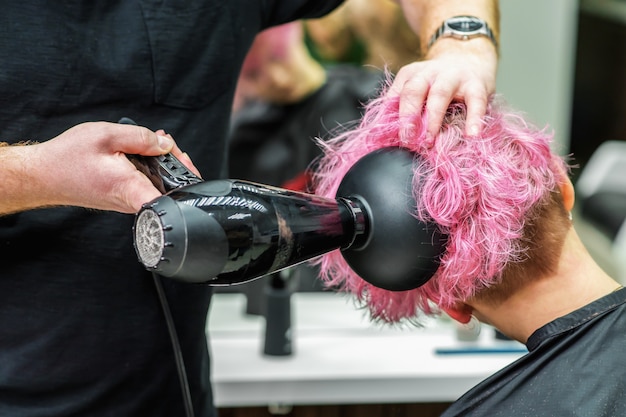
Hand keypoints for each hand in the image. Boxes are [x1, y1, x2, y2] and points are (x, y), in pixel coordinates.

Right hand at [30, 122, 198, 212]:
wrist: (43, 175)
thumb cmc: (68, 158)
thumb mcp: (106, 135)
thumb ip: (141, 137)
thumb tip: (165, 143)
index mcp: (131, 188)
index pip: (169, 201)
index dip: (186, 183)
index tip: (185, 165)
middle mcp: (133, 201)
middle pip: (171, 188)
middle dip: (176, 162)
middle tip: (167, 143)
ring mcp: (129, 202)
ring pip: (159, 185)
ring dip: (163, 163)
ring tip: (155, 143)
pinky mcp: (125, 199)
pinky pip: (147, 184)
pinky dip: (150, 167)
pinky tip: (143, 152)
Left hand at [388, 38, 497, 138]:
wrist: (470, 57)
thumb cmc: (439, 84)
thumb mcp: (419, 90)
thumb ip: (407, 109)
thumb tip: (393, 138)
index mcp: (411, 75)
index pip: (397, 95)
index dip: (392, 117)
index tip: (391, 138)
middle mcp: (429, 73)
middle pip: (413, 91)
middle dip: (408, 115)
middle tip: (406, 138)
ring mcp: (453, 77)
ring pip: (439, 94)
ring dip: (432, 120)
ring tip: (429, 141)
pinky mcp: (477, 84)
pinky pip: (475, 102)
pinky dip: (474, 119)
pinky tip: (472, 135)